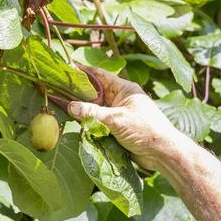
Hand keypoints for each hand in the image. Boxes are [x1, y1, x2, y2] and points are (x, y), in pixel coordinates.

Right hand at [68, 68, 186, 169]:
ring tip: (61, 105)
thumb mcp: (116, 120)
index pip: (99, 75)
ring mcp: (118, 114)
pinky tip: (75, 123)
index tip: (66, 66)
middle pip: (94, 92)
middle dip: (78, 92)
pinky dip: (87, 123)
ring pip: (94, 109)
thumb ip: (92, 113)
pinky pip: (97, 122)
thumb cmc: (145, 130)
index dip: (83, 71)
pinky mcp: (116, 128)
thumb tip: (70, 106)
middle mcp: (120, 99)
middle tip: (58, 89)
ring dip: (82, 110)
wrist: (163, 153)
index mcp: (124, 89)